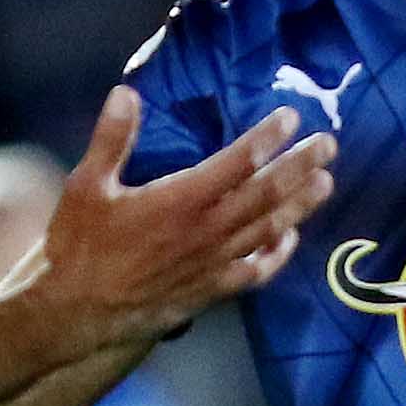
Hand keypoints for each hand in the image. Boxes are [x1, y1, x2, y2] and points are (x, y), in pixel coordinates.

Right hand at [26, 89, 333, 359]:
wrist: (76, 313)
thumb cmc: (79, 247)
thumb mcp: (85, 185)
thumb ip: (111, 139)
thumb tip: (126, 93)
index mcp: (179, 200)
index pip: (236, 162)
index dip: (267, 138)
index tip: (291, 117)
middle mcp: (205, 231)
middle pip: (265, 194)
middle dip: (299, 166)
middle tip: (329, 144)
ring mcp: (212, 263)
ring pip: (268, 230)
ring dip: (299, 205)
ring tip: (326, 182)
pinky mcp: (210, 290)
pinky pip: (255, 271)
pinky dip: (277, 254)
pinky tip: (290, 238)